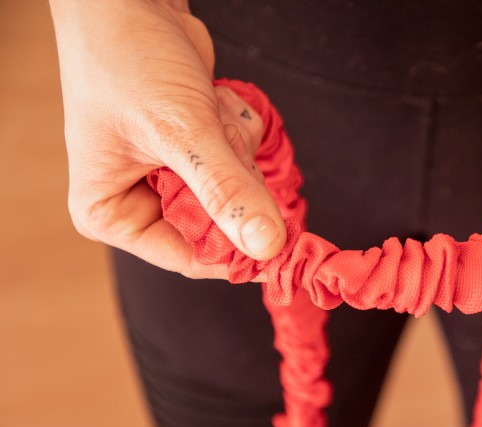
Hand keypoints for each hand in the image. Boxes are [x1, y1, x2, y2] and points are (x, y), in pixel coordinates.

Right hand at [50, 0, 284, 278]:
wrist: (130, 0)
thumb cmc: (127, 58)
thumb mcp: (179, 131)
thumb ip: (225, 190)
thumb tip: (265, 245)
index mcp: (112, 214)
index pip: (190, 258)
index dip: (238, 251)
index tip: (282, 240)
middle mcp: (139, 202)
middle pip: (220, 224)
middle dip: (231, 176)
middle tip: (218, 137)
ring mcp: (172, 176)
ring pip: (238, 190)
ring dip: (236, 146)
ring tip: (206, 109)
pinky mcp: (199, 151)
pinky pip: (241, 159)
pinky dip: (238, 129)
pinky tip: (213, 100)